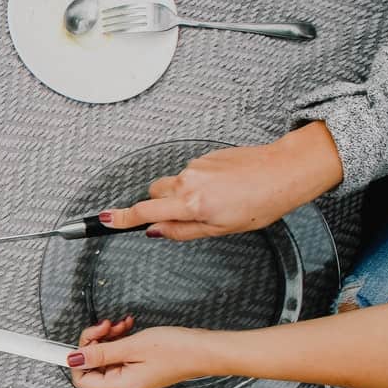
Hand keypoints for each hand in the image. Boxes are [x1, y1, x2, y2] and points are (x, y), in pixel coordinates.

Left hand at [68, 319, 215, 387]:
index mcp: (120, 386)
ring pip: (106, 356)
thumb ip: (100, 353)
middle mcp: (124, 385)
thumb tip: (74, 358)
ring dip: (108, 337)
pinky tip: (127, 327)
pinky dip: (120, 338)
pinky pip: (119, 353)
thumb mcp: (132, 346)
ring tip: (120, 324)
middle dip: (95, 341)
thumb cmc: (177, 350)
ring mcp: (132, 376)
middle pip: (93, 364)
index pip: (82, 378)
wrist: (205, 350)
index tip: (79, 339)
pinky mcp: (139, 367)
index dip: (77, 357)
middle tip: (105, 325)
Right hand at [100, 122, 342, 240]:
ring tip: (218, 200)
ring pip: (175, 184)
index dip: (122, 218)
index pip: (145, 211)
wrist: (284, 171)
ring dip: (184, 194)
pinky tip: (225, 187)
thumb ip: (182, 231)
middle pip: (154, 193)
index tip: (104, 220)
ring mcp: (196, 166)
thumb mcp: (221, 229)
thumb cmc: (261, 202)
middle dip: (161, 205)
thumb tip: (156, 231)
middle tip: (188, 215)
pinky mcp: (206, 156)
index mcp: (191, 203)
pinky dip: (200, 183)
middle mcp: (188, 181)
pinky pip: (191, 173)